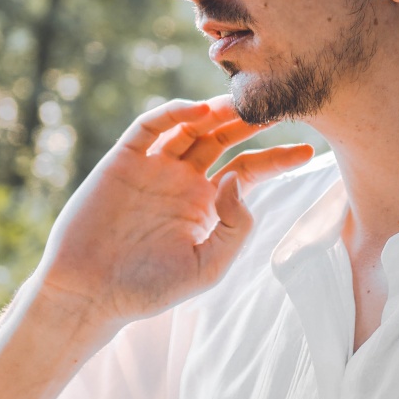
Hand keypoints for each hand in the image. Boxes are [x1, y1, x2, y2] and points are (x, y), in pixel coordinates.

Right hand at [33, 96, 313, 330]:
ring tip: (236, 104)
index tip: (309, 150)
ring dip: (213, 112)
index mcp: (207, 205)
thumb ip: (234, 227)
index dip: (277, 158)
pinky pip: (149, 129)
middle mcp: (184, 180)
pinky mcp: (123, 161)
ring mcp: (154, 168)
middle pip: (223, 139)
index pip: (249, 170)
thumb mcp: (207, 268)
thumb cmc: (148, 289)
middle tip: (276, 105)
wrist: (89, 294)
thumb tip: (238, 179)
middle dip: (248, 122)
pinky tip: (194, 110)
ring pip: (190, 127)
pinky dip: (171, 114)